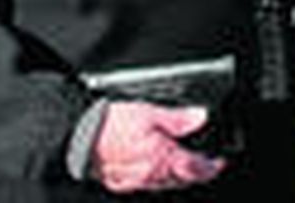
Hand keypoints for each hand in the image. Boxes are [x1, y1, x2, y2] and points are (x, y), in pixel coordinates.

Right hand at [90, 101, 224, 193]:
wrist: (76, 139)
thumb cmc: (108, 125)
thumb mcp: (148, 112)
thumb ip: (177, 118)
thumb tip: (199, 117)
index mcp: (162, 159)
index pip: (196, 169)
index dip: (211, 167)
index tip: (219, 162)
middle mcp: (150, 175)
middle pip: (181, 180)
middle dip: (195, 172)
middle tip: (204, 162)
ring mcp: (134, 181)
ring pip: (163, 183)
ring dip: (175, 175)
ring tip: (180, 162)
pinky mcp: (119, 182)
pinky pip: (144, 183)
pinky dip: (154, 175)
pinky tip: (151, 164)